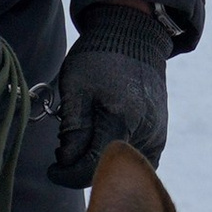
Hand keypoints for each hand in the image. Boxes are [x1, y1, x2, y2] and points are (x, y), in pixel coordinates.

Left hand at [51, 5, 170, 189]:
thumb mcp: (75, 87)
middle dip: (82, 166)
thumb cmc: (99, 57)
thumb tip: (68, 162)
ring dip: (100, 162)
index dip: (67, 174)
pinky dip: (116, 157)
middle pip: (107, 169)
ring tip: (85, 140)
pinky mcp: (160, 135)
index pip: (91, 166)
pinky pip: (135, 160)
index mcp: (122, 119)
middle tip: (65, 149)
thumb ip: (72, 129)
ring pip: (122, 167)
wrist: (133, 36)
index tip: (52, 170)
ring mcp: (156, 136)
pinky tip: (102, 141)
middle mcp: (145, 133)